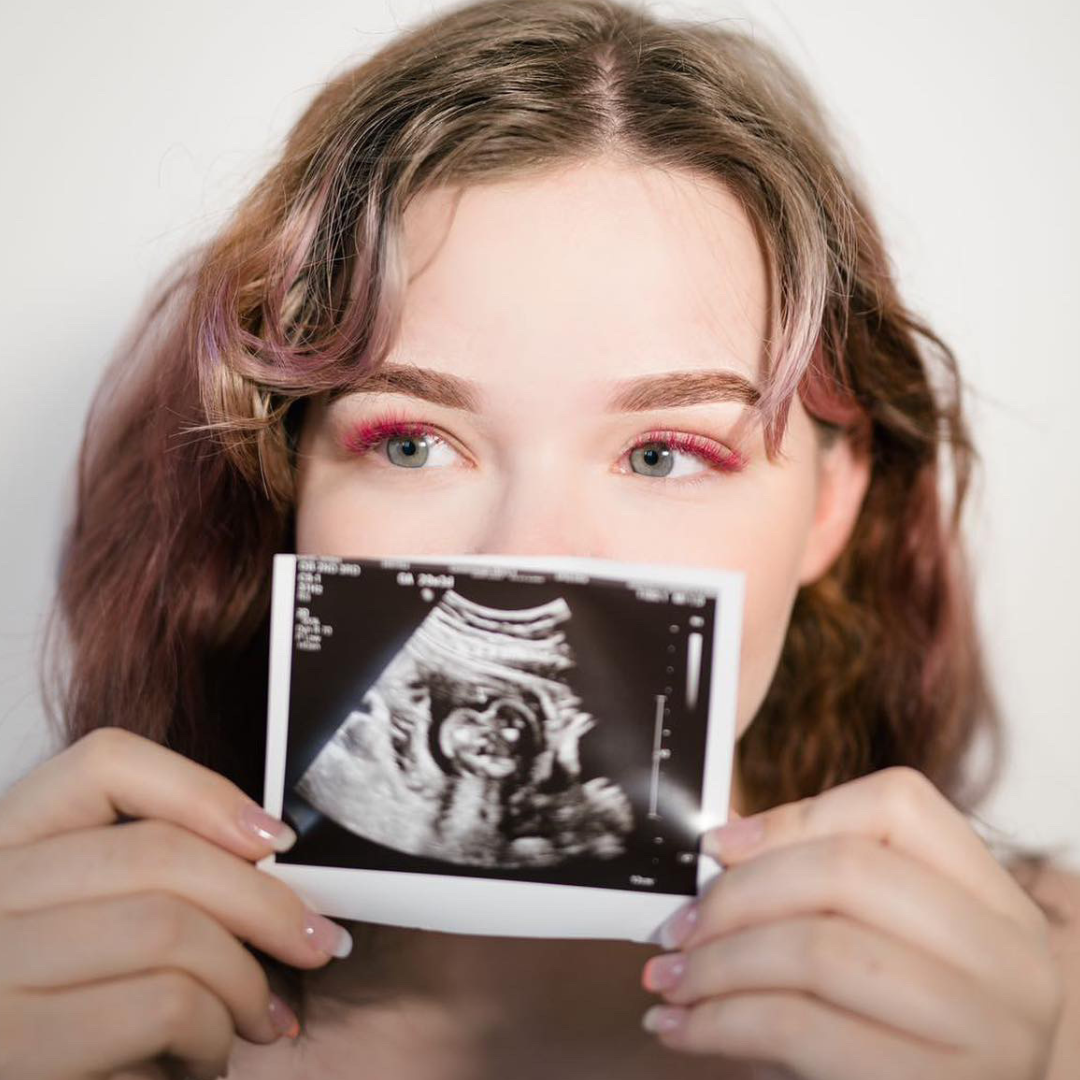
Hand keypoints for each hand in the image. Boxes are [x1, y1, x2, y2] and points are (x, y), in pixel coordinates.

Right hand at [0, 727, 353, 1079]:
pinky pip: (161, 1008)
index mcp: (4, 846)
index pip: (104, 765)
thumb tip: (266, 856)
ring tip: (259, 1019)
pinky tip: (206, 1063)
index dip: (204, 790)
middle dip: (266, 901)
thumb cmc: (71, 1024)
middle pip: (159, 853)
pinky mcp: (12, 1049)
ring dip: (245, 983)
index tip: (274, 837)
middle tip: (320, 942)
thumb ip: (148, 881)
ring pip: (170, 931)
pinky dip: (212, 1037)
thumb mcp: (86, 927)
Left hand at [640, 766, 1064, 1079]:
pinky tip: (681, 1028)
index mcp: (994, 902)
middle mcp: (1007, 960)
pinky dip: (720, 1024)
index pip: (899, 806)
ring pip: (818, 950)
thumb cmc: (903, 1037)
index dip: (794, 816)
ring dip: (717, 964)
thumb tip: (720, 848)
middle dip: (738, 895)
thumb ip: (822, 893)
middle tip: (678, 926)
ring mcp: (984, 1031)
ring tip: (669, 978)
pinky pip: (800, 1031)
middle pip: (848, 872)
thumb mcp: (888, 951)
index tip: (718, 847)